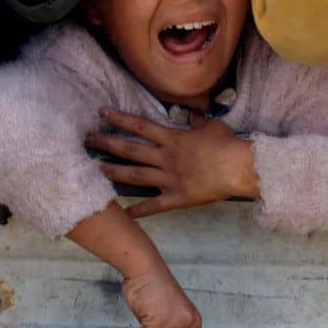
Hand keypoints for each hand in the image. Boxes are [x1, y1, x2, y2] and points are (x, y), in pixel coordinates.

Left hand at [88, 108, 258, 217]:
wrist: (239, 168)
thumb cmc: (228, 145)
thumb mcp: (213, 126)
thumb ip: (199, 121)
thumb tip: (193, 115)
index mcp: (173, 139)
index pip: (141, 126)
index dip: (120, 119)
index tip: (103, 114)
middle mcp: (166, 158)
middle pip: (131, 150)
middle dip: (107, 143)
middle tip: (88, 140)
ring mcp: (169, 179)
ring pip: (135, 175)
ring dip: (114, 171)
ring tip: (96, 169)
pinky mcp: (178, 198)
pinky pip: (154, 206)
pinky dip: (139, 211)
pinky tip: (124, 214)